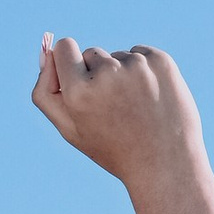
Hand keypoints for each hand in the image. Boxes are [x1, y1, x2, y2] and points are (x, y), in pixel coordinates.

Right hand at [32, 37, 204, 188]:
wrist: (167, 166)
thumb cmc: (114, 150)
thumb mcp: (71, 129)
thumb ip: (47, 92)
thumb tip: (46, 50)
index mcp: (79, 93)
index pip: (64, 47)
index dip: (70, 63)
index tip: (81, 81)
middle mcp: (106, 74)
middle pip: (92, 53)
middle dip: (97, 75)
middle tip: (115, 111)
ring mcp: (136, 66)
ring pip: (118, 56)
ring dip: (123, 76)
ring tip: (136, 109)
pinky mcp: (160, 61)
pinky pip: (142, 55)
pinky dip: (145, 73)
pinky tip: (152, 99)